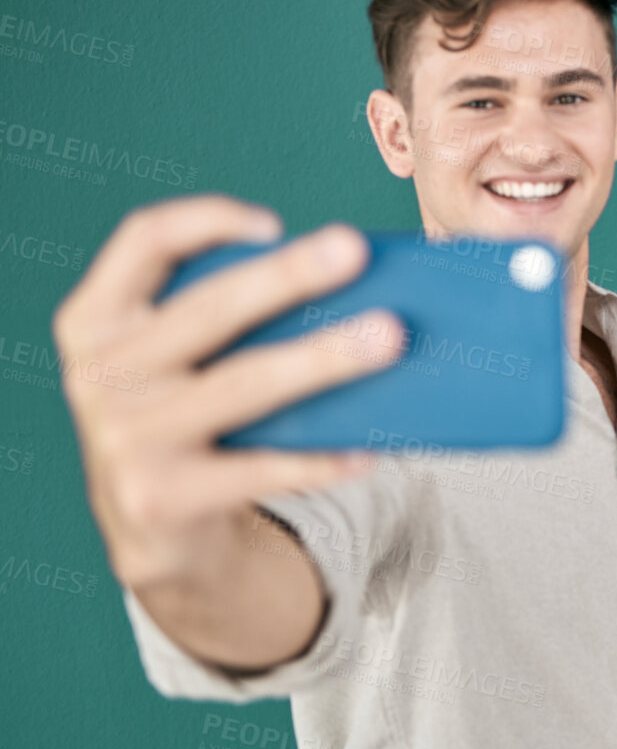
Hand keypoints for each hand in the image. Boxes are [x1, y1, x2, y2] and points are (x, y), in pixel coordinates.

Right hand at [54, 195, 402, 590]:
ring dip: (322, 358)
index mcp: (95, 319)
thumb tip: (345, 281)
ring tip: (389, 337)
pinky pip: (260, 469)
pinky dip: (320, 458)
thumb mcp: (171, 359)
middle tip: (353, 251)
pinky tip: (369, 447)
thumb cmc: (184, 416)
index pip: (141, 241)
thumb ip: (220, 317)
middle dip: (286, 276)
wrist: (151, 528)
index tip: (275, 224)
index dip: (206, 220)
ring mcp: (126, 438)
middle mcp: (99, 373)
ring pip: (242, 385)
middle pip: (207, 310)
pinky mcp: (161, 497)